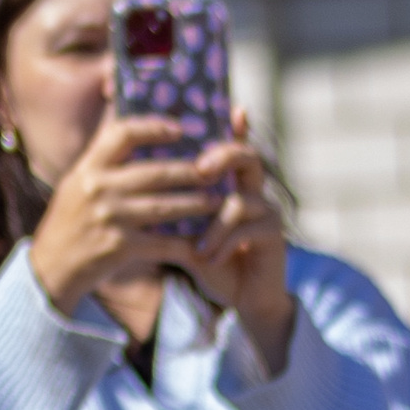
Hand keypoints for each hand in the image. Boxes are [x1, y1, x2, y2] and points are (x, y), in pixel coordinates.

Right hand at [28, 111, 229, 318]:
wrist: (52, 266)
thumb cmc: (71, 220)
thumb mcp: (78, 182)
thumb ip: (103, 160)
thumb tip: (133, 130)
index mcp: (89, 166)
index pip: (123, 133)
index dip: (154, 127)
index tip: (179, 128)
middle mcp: (99, 188)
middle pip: (155, 173)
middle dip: (189, 171)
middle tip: (214, 169)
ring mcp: (111, 218)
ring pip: (164, 207)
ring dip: (195, 204)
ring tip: (217, 201)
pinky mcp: (121, 248)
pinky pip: (163, 244)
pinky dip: (185, 244)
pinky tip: (203, 242)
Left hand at [189, 113, 294, 369]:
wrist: (243, 300)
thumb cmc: (214, 262)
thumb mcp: (188, 231)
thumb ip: (173, 207)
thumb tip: (136, 185)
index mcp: (234, 182)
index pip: (231, 143)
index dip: (230, 125)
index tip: (223, 109)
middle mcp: (255, 190)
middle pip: (247, 155)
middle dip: (223, 156)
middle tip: (200, 169)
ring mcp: (268, 211)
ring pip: (240, 200)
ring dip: (214, 225)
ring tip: (198, 248)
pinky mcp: (274, 235)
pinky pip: (245, 230)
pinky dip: (222, 244)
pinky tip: (209, 259)